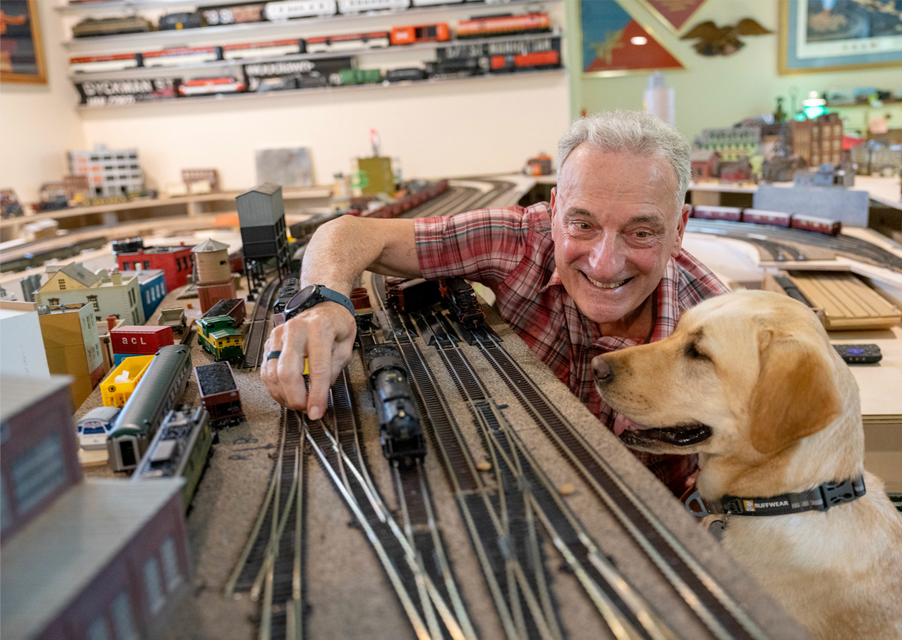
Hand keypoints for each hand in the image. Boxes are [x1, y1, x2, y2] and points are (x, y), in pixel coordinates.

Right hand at [261, 302, 356, 417]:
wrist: (324, 307)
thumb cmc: (336, 325)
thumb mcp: (346, 346)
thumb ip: (334, 370)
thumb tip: (320, 393)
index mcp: (319, 328)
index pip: (317, 367)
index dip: (316, 394)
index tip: (317, 411)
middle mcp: (295, 329)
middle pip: (287, 371)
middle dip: (295, 397)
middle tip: (305, 409)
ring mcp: (278, 335)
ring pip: (272, 373)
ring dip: (283, 395)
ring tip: (297, 402)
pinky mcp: (269, 343)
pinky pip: (265, 370)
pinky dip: (274, 387)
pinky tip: (286, 393)